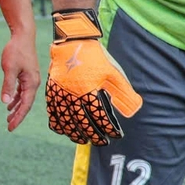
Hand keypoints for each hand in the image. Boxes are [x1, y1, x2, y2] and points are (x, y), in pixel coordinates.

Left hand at [0, 31, 39, 132]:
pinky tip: (10, 103)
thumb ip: (8, 85)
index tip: (11, 127)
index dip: (18, 117)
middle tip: (9, 126)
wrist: (22, 36)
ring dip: (16, 108)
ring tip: (8, 117)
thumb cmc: (16, 51)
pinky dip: (16, 98)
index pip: (25, 105)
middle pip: (26, 104)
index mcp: (31, 83)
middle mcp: (33, 83)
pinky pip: (22, 91)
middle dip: (18, 115)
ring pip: (24, 98)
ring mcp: (30, 79)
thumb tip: (6, 102)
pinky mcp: (26, 75)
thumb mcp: (9, 68)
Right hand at [45, 10, 141, 144]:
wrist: (73, 42)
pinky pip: (52, 112)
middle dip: (94, 135)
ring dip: (75, 133)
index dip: (110, 129)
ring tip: (82, 140)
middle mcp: (74, 95)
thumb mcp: (113, 73)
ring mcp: (61, 94)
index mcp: (90, 91)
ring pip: (66, 121)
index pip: (101, 117)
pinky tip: (63, 129)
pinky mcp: (52, 91)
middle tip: (101, 142)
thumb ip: (123, 93)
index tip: (116, 135)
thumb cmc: (96, 57)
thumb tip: (133, 110)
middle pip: (83, 123)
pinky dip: (58, 123)